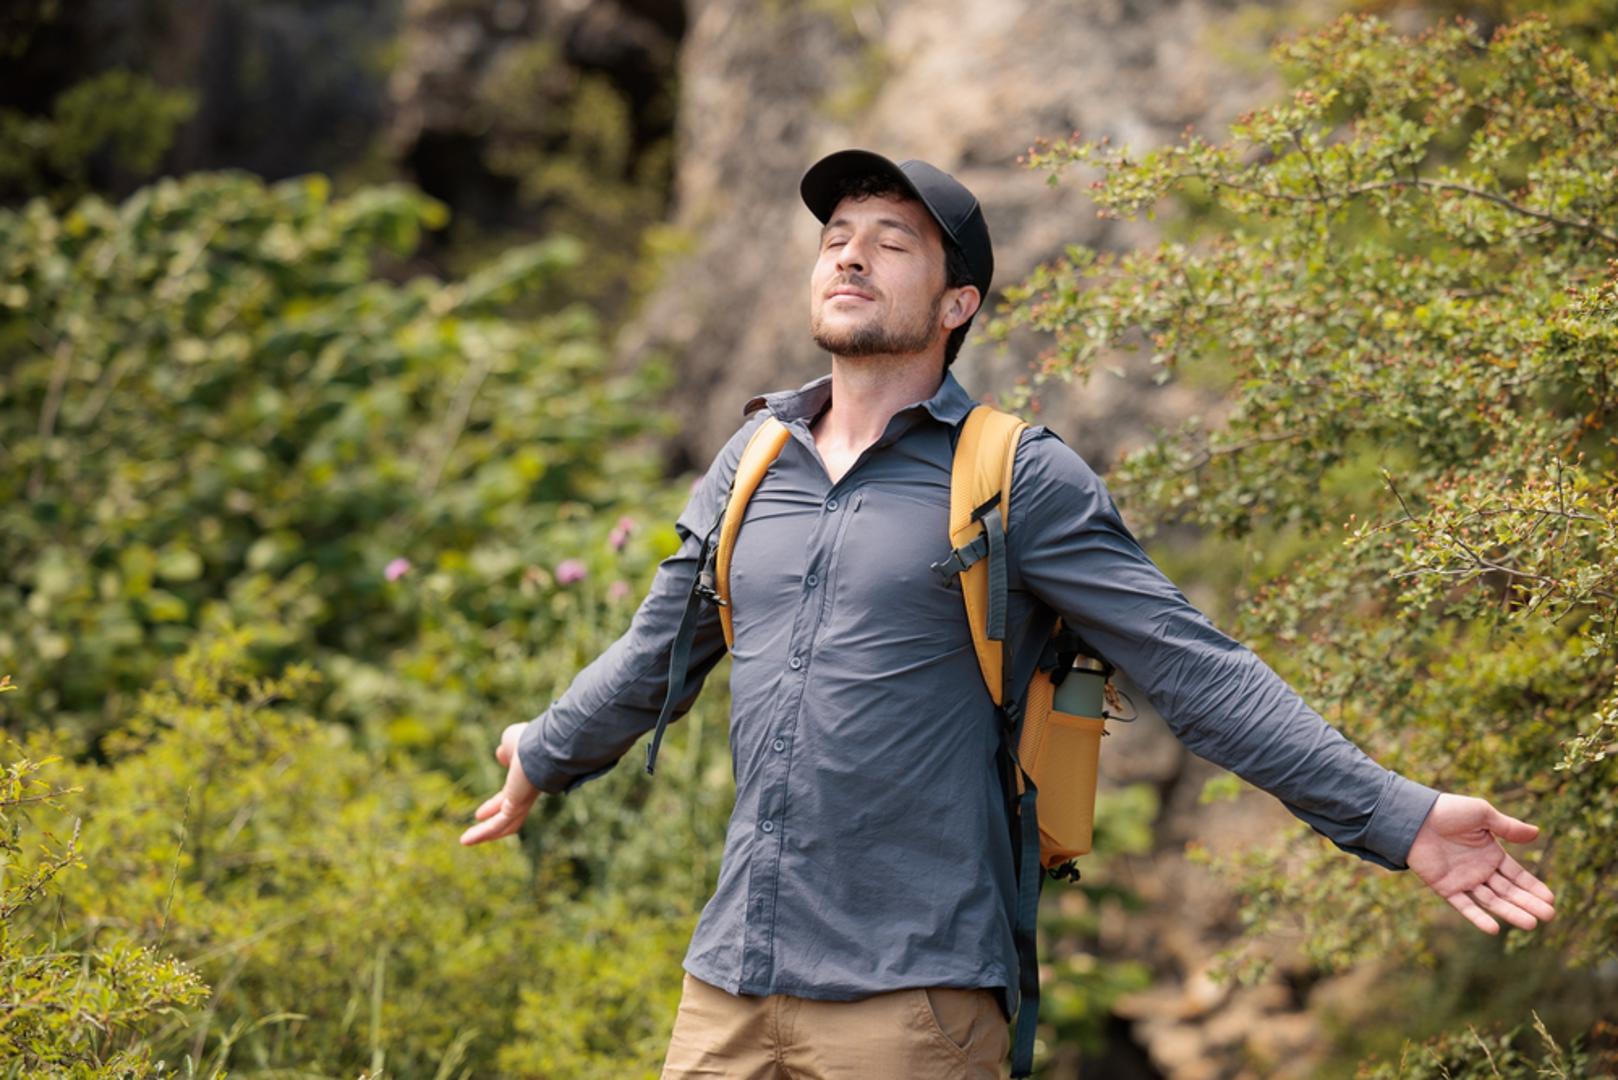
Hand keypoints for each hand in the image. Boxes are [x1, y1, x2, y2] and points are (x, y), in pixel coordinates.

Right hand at [460, 721, 541, 845]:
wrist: (541, 743)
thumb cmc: (530, 740)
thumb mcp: (513, 742)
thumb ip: (507, 751)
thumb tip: (502, 754)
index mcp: (528, 779)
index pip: (510, 797)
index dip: (495, 805)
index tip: (480, 813)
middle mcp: (528, 793)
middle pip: (510, 814)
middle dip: (492, 821)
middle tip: (476, 826)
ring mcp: (523, 802)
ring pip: (504, 825)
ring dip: (484, 834)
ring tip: (466, 840)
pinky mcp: (516, 807)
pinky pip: (498, 825)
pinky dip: (481, 833)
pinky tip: (465, 840)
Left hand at [1406, 793, 1555, 933]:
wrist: (1414, 816)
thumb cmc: (1448, 811)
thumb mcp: (1482, 814)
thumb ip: (1508, 827)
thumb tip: (1537, 833)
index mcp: (1490, 853)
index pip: (1517, 875)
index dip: (1533, 887)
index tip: (1551, 900)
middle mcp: (1479, 870)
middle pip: (1508, 892)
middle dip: (1529, 903)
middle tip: (1549, 916)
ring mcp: (1463, 880)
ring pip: (1491, 901)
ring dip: (1510, 912)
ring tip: (1531, 924)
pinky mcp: (1445, 887)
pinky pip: (1464, 905)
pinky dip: (1477, 918)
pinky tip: (1494, 929)